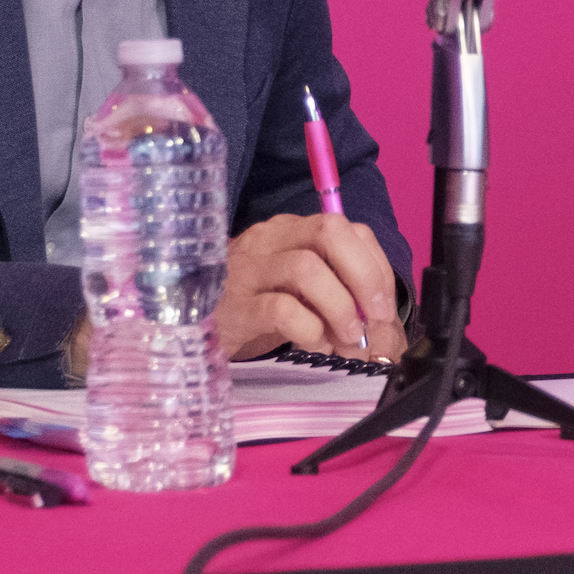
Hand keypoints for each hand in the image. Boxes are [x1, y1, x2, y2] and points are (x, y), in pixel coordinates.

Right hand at [217, 213, 406, 361]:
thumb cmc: (252, 306)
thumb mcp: (296, 291)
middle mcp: (269, 240)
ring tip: (347, 338)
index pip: (347, 229)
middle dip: (364, 276)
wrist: (188, 326)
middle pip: (329, 233)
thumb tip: (381, 324)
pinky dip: (309, 329)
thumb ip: (337, 295)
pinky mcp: (233, 307)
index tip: (385, 307)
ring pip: (306, 269)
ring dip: (340, 307)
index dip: (376, 267)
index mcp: (290, 231)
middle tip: (375, 318)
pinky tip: (314, 344)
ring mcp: (246, 270)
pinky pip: (280, 310)